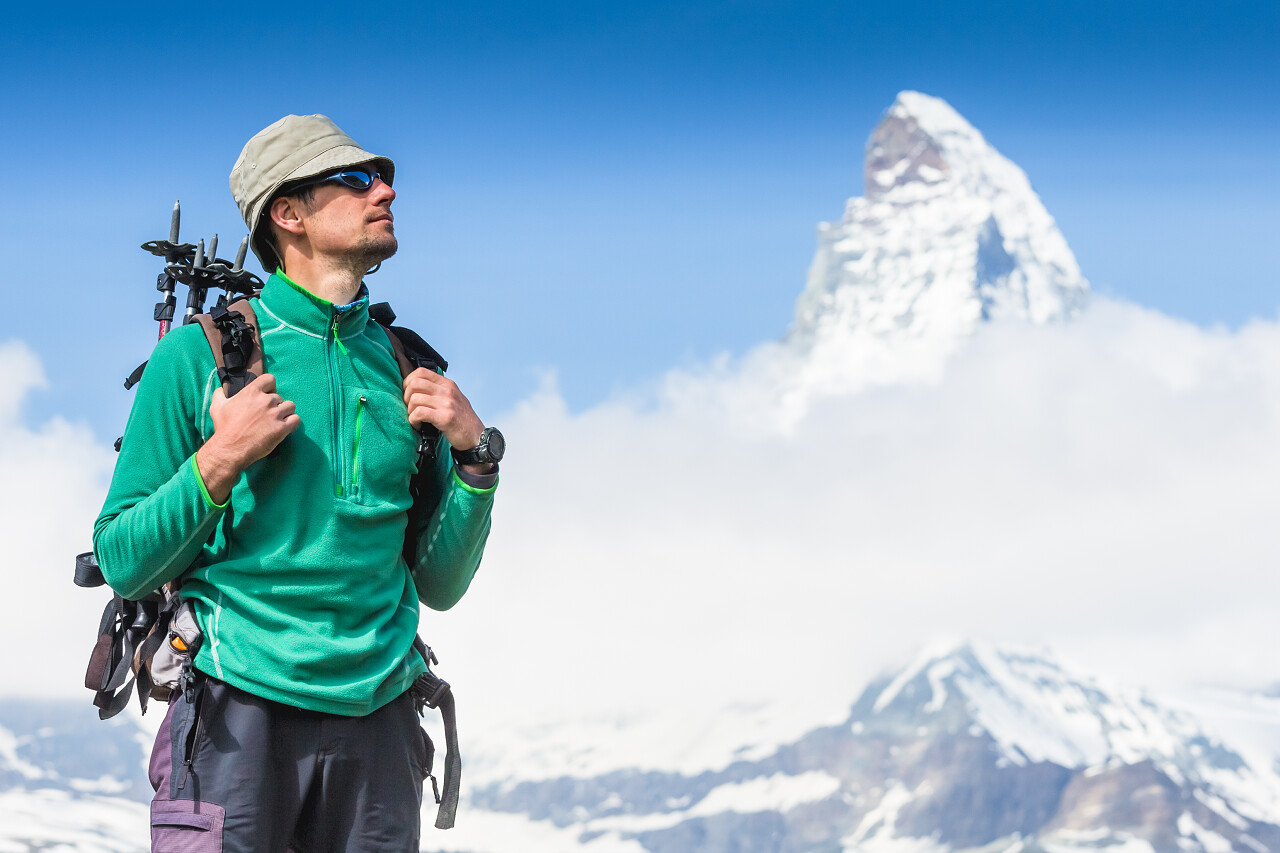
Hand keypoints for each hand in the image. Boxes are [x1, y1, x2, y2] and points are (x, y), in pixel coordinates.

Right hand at [196, 374, 300, 502]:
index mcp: (252, 392)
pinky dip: (292, 422)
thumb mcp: (217, 406)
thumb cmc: (224, 428)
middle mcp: (266, 401)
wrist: (230, 448)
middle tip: (266, 415)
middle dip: (274, 405)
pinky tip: (285, 427)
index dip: (269, 387)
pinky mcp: (282, 428)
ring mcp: (275, 414)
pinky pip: (296, 419)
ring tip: (276, 420)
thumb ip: (220, 394)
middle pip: (279, 397)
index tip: (266, 394)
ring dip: (285, 412)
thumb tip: (223, 389)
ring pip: (290, 406)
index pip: (270, 379)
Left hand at [402, 368, 484, 454]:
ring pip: (414, 399)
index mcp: (448, 384)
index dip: (409, 381)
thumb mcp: (454, 398)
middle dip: (406, 396)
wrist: (476, 436)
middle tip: (409, 407)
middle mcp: (447, 391)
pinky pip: (419, 413)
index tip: (408, 392)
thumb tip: (415, 387)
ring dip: (410, 411)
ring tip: (415, 418)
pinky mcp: (444, 417)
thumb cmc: (462, 419)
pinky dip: (413, 420)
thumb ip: (438, 390)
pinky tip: (417, 425)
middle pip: (415, 383)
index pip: (421, 372)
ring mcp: (446, 404)